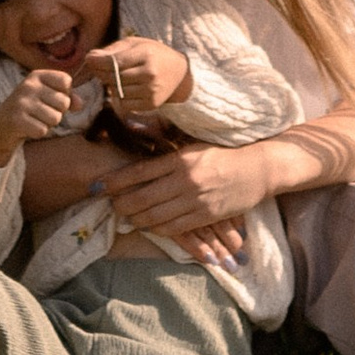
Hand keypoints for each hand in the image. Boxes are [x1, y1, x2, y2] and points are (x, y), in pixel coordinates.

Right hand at [0, 67, 80, 162]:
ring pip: (55, 118)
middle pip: (64, 102)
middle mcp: (28, 85)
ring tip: (33, 120)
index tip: (49, 99)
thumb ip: (67, 97)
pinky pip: (43, 130)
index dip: (64, 95)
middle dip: (57, 113)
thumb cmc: (28, 111)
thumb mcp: (46, 98)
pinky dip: (37, 133)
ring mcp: (21, 101)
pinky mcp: (16, 119)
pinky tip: (27, 128)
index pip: (66, 81)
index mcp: (37, 75)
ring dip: (47, 124)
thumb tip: (80, 104)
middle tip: (39, 114)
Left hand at [76, 37, 192, 116]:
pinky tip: (125, 88)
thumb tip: (90, 57)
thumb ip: (113, 49)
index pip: (114, 62)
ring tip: (117, 77)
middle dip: (102, 73)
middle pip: (113, 77)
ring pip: (117, 91)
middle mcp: (149, 74)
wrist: (179, 73)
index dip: (98, 62)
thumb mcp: (136, 44)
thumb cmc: (154, 54)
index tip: (89, 59)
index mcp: (146, 54)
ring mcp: (151, 91)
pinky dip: (120, 97)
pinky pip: (124, 104)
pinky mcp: (151, 104)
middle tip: (100, 68)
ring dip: (111, 85)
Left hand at [94, 137, 275, 242]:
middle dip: (121, 205)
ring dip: (136, 219)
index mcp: (179, 159)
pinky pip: (174, 228)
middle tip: (110, 206)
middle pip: (142, 198)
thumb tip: (132, 126)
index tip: (97, 186)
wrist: (257, 169)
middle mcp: (185, 180)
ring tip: (126, 217)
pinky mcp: (205, 216)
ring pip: (155, 216)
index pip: (139, 172)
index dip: (114, 182)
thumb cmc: (221, 154)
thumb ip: (163, 141)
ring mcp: (195, 200)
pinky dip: (157, 229)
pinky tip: (148, 225)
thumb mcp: (192, 143)